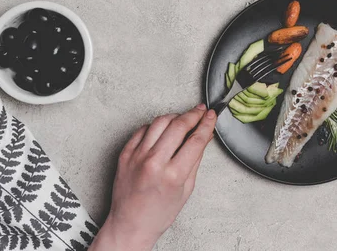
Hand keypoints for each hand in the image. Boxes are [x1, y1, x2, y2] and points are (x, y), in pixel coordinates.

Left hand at [89, 105, 217, 250]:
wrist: (130, 224)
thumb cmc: (159, 212)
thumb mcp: (186, 188)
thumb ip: (196, 159)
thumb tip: (205, 136)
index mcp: (173, 175)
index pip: (196, 139)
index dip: (206, 124)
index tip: (211, 115)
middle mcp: (153, 163)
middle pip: (178, 125)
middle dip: (193, 114)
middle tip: (200, 111)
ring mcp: (137, 156)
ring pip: (159, 122)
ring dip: (174, 116)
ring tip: (182, 119)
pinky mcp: (125, 154)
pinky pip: (143, 130)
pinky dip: (155, 126)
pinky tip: (163, 129)